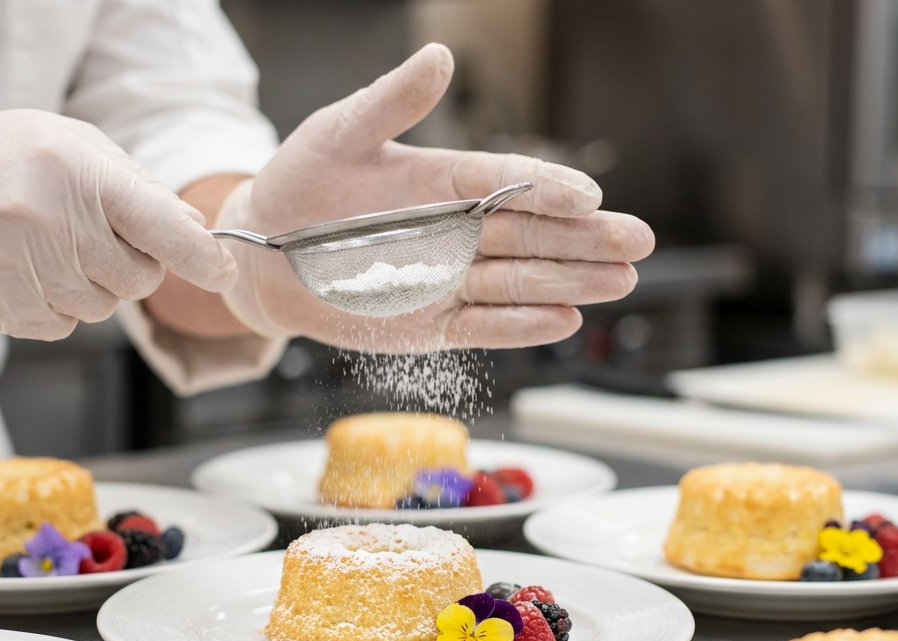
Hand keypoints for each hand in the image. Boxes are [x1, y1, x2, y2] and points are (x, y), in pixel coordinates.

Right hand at [0, 108, 235, 339]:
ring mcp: (19, 270)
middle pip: (137, 280)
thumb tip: (192, 228)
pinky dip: (55, 306)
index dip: (203, 258)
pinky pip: (59, 326)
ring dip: (90, 287)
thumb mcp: (68, 144)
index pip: (163, 228)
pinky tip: (24, 270)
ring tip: (48, 248)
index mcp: (79, 175)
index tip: (226, 273)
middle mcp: (51, 224)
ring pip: (99, 309)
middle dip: (130, 266)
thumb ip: (135, 186)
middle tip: (93, 236)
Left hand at [218, 44, 653, 352]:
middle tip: (636, 240)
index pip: (508, 181)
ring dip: (570, 281)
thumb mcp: (338, 135)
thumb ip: (390, 103)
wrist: (261, 256)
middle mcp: (458, 228)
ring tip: (620, 281)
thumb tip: (440, 57)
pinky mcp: (433, 325)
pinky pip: (485, 326)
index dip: (547, 189)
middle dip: (586, 238)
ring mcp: (450, 278)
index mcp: (445, 177)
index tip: (586, 195)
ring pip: (520, 281)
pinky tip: (564, 319)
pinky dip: (522, 325)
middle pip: (533, 233)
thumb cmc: (298, 185)